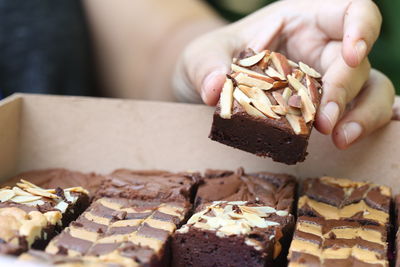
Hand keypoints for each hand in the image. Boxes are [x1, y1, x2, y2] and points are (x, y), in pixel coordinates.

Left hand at [174, 0, 394, 148]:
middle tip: (323, 121)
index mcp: (300, 20)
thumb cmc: (214, 57)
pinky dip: (355, 125)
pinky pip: (353, 111)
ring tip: (338, 138)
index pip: (350, 11)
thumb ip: (207, 67)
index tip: (354, 55)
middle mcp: (320, 47)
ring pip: (367, 88)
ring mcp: (324, 77)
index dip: (362, 28)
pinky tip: (343, 141)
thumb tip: (216, 89)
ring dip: (361, 113)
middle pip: (355, 61)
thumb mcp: (204, 55)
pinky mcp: (322, 104)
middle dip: (343, 90)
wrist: (209, 82)